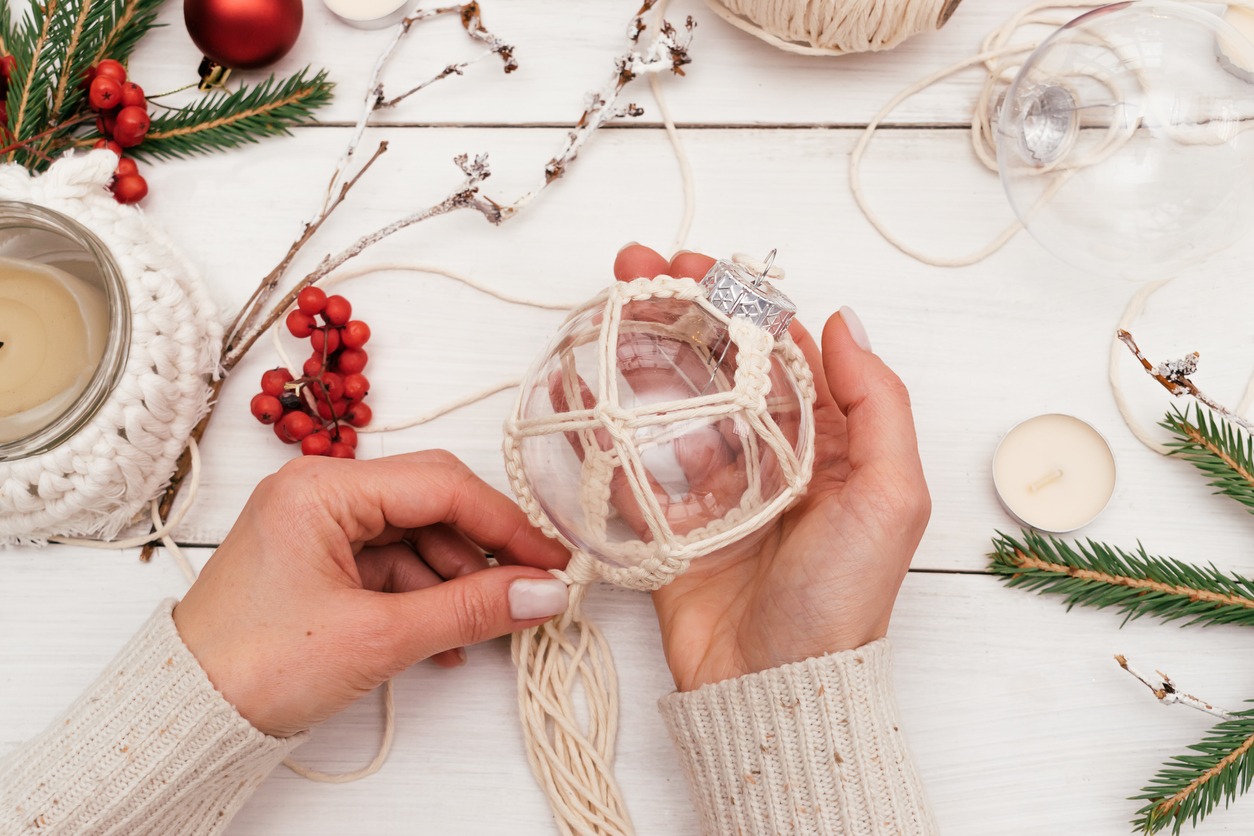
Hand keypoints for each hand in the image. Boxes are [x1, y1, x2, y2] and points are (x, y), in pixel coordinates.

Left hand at [173, 451, 569, 736]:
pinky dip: (424, 595)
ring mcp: (318, 525)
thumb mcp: (379, 637)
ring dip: (455, 580)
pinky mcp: (319, 559)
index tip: (551, 562)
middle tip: (530, 588)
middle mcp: (319, 492)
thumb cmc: (254, 667)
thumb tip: (543, 592)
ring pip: (416, 535)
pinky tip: (445, 638)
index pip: (441, 485)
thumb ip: (470, 609)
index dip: (506, 523)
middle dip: (483, 550)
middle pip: (431, 502)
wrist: (184, 716)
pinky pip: (391, 562)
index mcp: (322, 488)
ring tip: (482, 627)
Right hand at [614, 245, 930, 691]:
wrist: (774, 689)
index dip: (741, 301)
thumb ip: (878, 404)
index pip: (782, 351)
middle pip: (721, 364)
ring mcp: (717, 489)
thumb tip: (842, 321)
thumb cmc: (842, 599)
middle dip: (680, 311)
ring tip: (604, 311)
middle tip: (635, 269)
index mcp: (830, 444)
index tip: (698, 266)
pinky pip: (635, 465)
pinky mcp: (672, 525)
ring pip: (674, 403)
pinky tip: (580, 389)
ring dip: (641, 352)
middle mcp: (773, 457)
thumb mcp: (891, 497)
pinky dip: (605, 426)